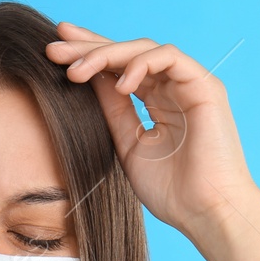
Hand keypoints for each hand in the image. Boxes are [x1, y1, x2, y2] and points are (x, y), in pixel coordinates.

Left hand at [45, 21, 259, 234]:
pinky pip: (169, 58)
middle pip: (128, 53)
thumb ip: (112, 110)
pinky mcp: (205, 86)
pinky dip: (140, 64)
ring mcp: (190, 84)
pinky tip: (118, 84)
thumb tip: (87, 77)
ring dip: (107, 55)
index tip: (54, 52)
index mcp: (157, 102)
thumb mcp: (128, 144)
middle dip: (89, 47)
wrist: (205, 212)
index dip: (89, 55)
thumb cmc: (172, 191)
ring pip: (144, 49)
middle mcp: (173, 88)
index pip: (119, 68)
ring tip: (76, 72)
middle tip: (53, 49)